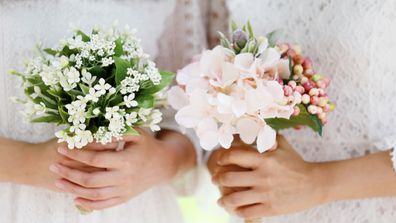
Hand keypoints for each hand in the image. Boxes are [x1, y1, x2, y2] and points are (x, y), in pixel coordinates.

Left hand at [50, 129, 181, 210]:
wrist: (164, 165)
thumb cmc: (148, 145)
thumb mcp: (136, 133)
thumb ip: (115, 132)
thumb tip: (92, 132)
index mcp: (126, 160)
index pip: (95, 159)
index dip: (76, 154)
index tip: (61, 148)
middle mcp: (124, 177)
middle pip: (90, 179)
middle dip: (68, 173)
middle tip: (53, 166)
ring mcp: (124, 190)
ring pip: (94, 194)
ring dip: (73, 189)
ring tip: (57, 181)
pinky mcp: (125, 197)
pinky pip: (104, 204)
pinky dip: (88, 204)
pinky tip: (75, 198)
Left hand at [212, 136, 325, 217]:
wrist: (316, 184)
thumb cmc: (296, 163)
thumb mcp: (282, 145)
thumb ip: (264, 137)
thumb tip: (249, 128)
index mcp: (264, 159)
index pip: (234, 156)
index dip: (222, 158)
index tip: (219, 160)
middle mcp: (262, 176)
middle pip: (229, 178)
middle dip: (217, 179)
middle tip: (215, 179)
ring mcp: (266, 194)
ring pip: (235, 199)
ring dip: (223, 200)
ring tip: (220, 200)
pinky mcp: (270, 208)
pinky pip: (247, 213)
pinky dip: (237, 212)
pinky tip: (234, 209)